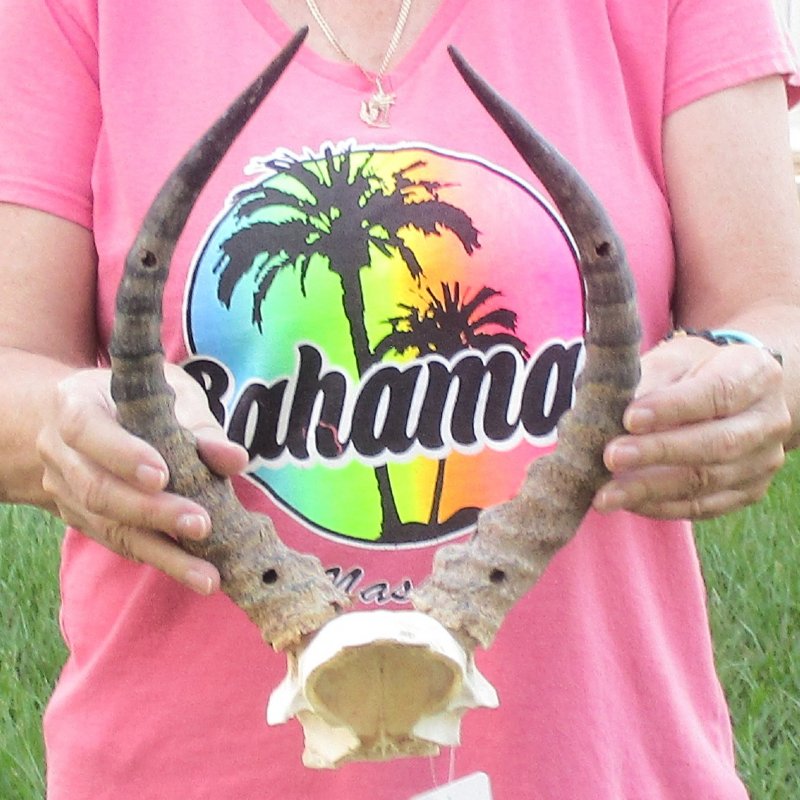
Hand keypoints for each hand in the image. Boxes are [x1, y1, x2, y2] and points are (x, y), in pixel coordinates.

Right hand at [36, 365, 248, 592]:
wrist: (86, 418)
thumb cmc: (138, 401)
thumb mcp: (169, 395)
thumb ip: (199, 426)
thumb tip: (235, 459)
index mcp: (74, 406)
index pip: (87, 431)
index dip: (123, 455)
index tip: (162, 476)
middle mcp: (60, 453)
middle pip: (98, 490)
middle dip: (152, 512)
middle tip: (201, 525)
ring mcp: (65, 492)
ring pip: (109, 528)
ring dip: (163, 554)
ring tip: (207, 576)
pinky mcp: (82, 521)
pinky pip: (119, 544)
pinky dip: (159, 558)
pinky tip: (194, 572)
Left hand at [593, 335, 790, 518]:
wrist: (731, 396)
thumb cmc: (692, 371)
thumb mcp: (673, 359)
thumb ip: (649, 380)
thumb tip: (609, 414)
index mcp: (755, 374)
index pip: (717, 393)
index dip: (672, 408)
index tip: (630, 418)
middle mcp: (768, 420)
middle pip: (717, 443)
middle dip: (659, 452)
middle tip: (611, 457)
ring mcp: (763, 461)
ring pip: (707, 481)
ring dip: (650, 489)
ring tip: (606, 493)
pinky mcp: (748, 491)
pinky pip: (703, 506)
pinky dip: (661, 507)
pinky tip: (627, 502)